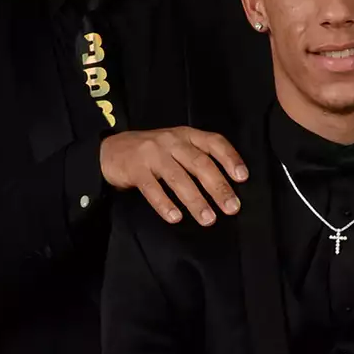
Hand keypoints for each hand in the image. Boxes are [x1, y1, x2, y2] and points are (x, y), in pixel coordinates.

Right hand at [100, 127, 247, 226]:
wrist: (110, 150)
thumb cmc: (151, 153)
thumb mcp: (176, 147)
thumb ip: (197, 158)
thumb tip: (226, 187)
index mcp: (186, 135)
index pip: (213, 142)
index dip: (230, 158)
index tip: (243, 178)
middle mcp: (171, 141)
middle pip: (199, 163)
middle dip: (218, 187)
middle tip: (232, 208)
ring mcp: (152, 154)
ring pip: (178, 178)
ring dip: (195, 200)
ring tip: (208, 219)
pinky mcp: (135, 169)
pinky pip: (152, 189)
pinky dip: (165, 204)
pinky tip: (175, 218)